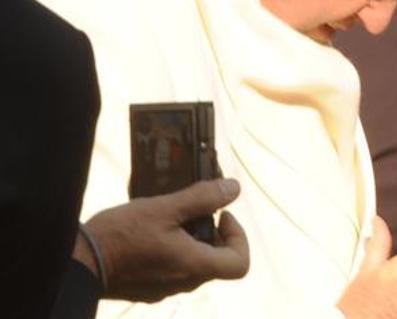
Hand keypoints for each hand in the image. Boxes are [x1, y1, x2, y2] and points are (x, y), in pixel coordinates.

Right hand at [75, 178, 248, 301]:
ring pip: (195, 263)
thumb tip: (233, 188)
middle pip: (217, 259)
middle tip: (195, 210)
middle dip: (213, 231)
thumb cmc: (120, 236)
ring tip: (171, 216)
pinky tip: (153, 230)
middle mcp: (184, 282)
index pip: (239, 264)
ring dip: (192, 238)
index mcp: (194, 266)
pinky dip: (174, 248)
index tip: (221, 216)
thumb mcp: (164, 209)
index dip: (239, 237)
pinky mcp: (148, 286)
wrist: (79, 263)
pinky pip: (173, 267)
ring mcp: (165, 287)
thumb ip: (202, 198)